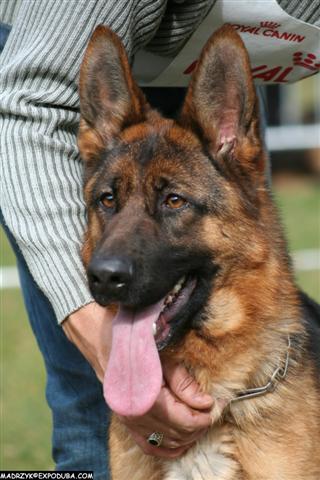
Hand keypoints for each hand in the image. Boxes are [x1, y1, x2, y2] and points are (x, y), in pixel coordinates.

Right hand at [63, 307, 213, 457]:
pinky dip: (168, 447)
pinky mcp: (127, 424)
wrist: (104, 343)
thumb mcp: (164, 358)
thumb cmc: (136, 345)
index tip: (217, 404)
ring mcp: (130, 423)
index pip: (185, 421)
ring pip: (167, 443)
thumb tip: (205, 404)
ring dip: (187, 436)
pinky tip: (180, 440)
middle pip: (179, 434)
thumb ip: (184, 383)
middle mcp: (136, 417)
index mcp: (146, 400)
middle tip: (212, 409)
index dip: (205, 416)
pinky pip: (150, 447)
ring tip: (200, 419)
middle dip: (200, 424)